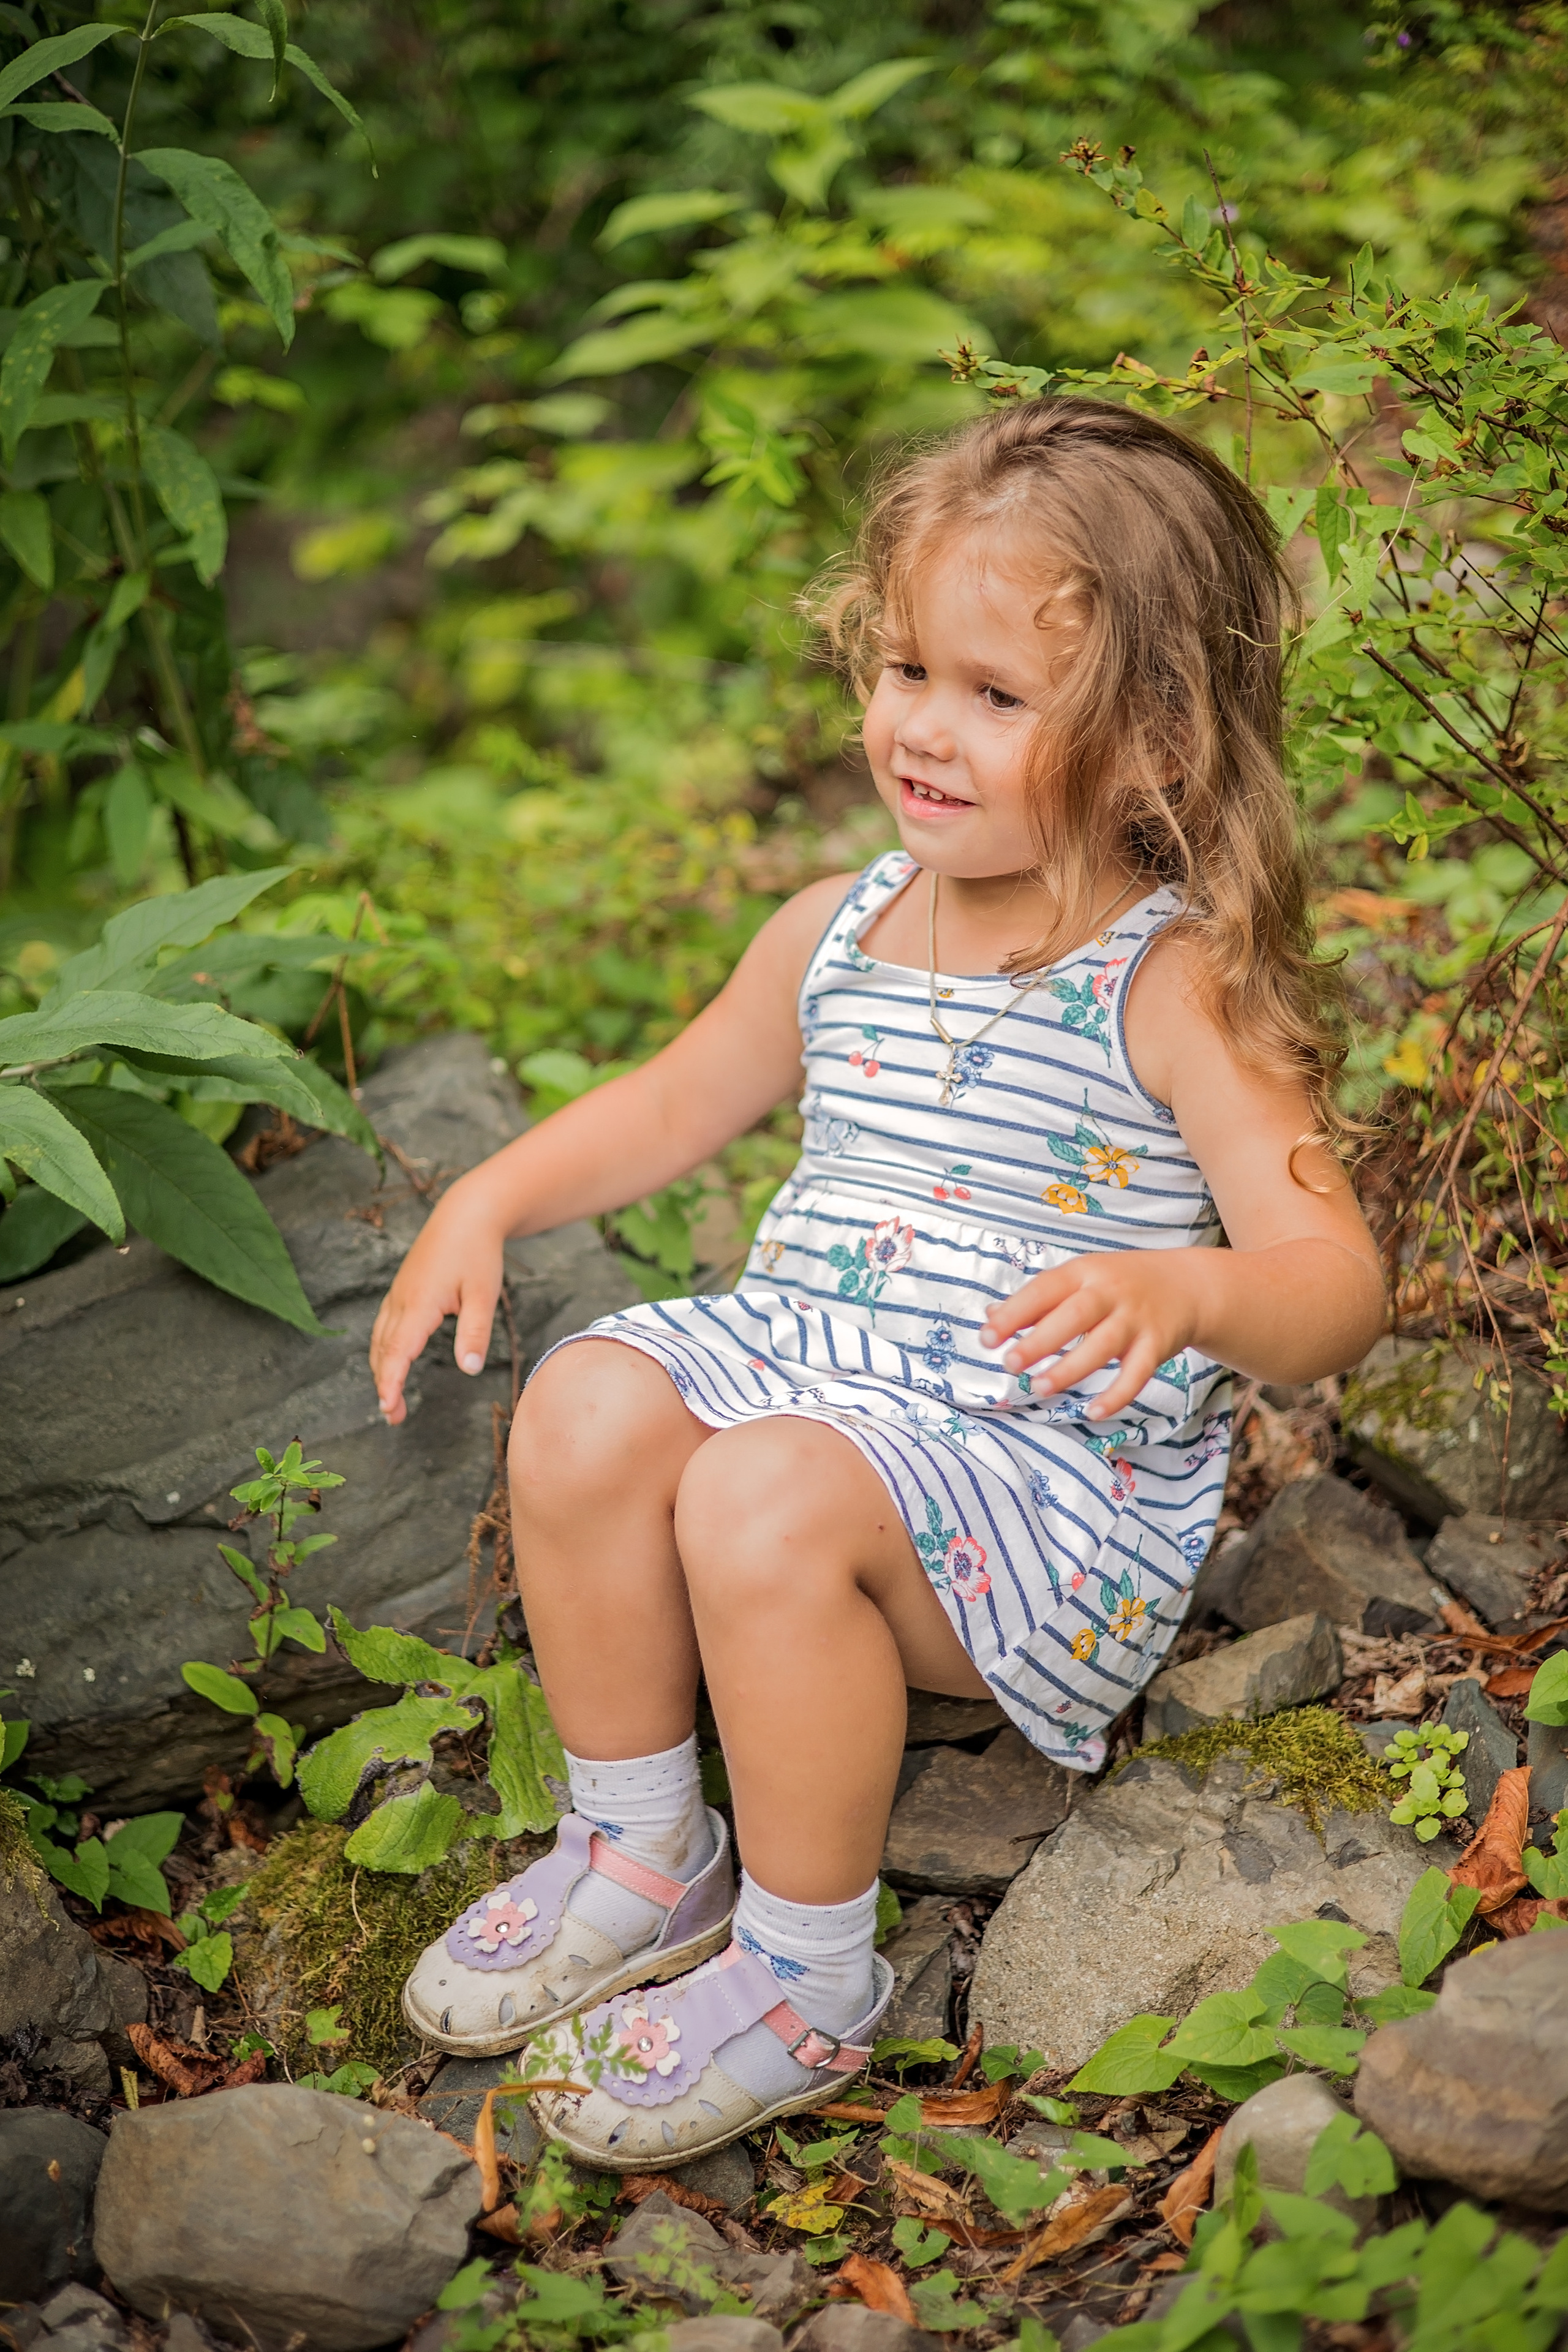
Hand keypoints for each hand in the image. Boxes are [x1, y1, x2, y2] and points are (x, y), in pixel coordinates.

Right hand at [368, 1179, 505, 1423]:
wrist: (465, 1213)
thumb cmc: (477, 1253)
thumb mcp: (483, 1294)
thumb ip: (475, 1332)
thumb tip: (469, 1370)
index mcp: (419, 1304)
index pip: (398, 1352)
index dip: (391, 1382)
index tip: (388, 1408)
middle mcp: (401, 1301)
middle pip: (384, 1351)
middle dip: (385, 1385)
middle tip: (393, 1417)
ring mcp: (398, 1294)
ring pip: (380, 1339)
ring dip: (382, 1370)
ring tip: (391, 1399)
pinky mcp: (402, 1290)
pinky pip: (384, 1327)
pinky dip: (383, 1350)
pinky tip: (391, 1362)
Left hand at [979, 1250, 1204, 1419]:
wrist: (1188, 1285)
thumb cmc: (1120, 1284)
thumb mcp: (1081, 1278)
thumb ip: (1039, 1299)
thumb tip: (990, 1316)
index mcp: (1084, 1272)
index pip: (1044, 1290)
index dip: (1014, 1314)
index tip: (986, 1337)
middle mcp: (1110, 1293)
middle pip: (1073, 1316)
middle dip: (1040, 1341)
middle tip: (1010, 1364)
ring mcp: (1136, 1319)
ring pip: (1102, 1346)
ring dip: (1070, 1369)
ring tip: (1039, 1388)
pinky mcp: (1158, 1345)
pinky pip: (1137, 1374)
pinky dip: (1117, 1395)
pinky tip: (1092, 1412)